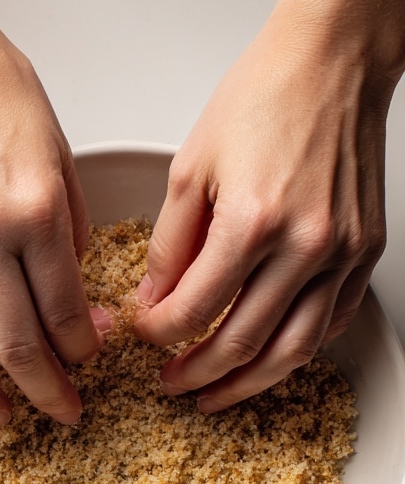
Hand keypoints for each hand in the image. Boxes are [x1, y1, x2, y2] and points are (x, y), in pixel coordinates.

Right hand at [0, 0, 105, 424]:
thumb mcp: (55, 149)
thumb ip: (66, 227)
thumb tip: (76, 294)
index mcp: (35, 210)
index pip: (66, 312)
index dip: (83, 350)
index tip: (89, 359)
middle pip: (17, 347)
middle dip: (47, 393)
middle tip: (63, 413)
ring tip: (0, 416)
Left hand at [132, 0, 404, 412]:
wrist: (334, 62)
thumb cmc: (264, 99)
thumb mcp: (191, 170)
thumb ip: (168, 248)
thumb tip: (154, 303)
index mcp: (252, 223)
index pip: (193, 311)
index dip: (160, 334)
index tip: (145, 334)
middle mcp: (304, 245)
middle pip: (241, 344)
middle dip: (196, 374)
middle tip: (171, 383)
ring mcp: (342, 254)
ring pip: (291, 351)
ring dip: (246, 384)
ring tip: (214, 395)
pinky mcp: (365, 253)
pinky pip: (329, 324)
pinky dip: (294, 350)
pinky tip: (265, 358)